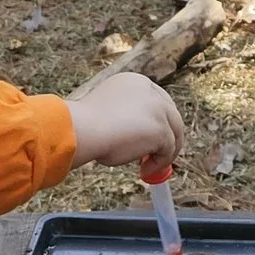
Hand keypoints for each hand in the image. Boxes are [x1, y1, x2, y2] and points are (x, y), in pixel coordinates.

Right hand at [68, 74, 184, 172]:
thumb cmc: (85, 128)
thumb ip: (126, 120)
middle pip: (171, 117)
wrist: (81, 130)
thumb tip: (136, 139)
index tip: (151, 141)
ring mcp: (159, 108)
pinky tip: (143, 172)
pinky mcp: (162, 128)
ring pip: (173, 135)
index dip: (156, 122)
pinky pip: (168, 151)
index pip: (156, 101)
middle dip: (167, 139)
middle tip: (153, 157)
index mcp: (134, 82)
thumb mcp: (107, 116)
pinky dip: (159, 164)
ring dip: (163, 154)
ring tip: (146, 168)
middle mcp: (150, 91)